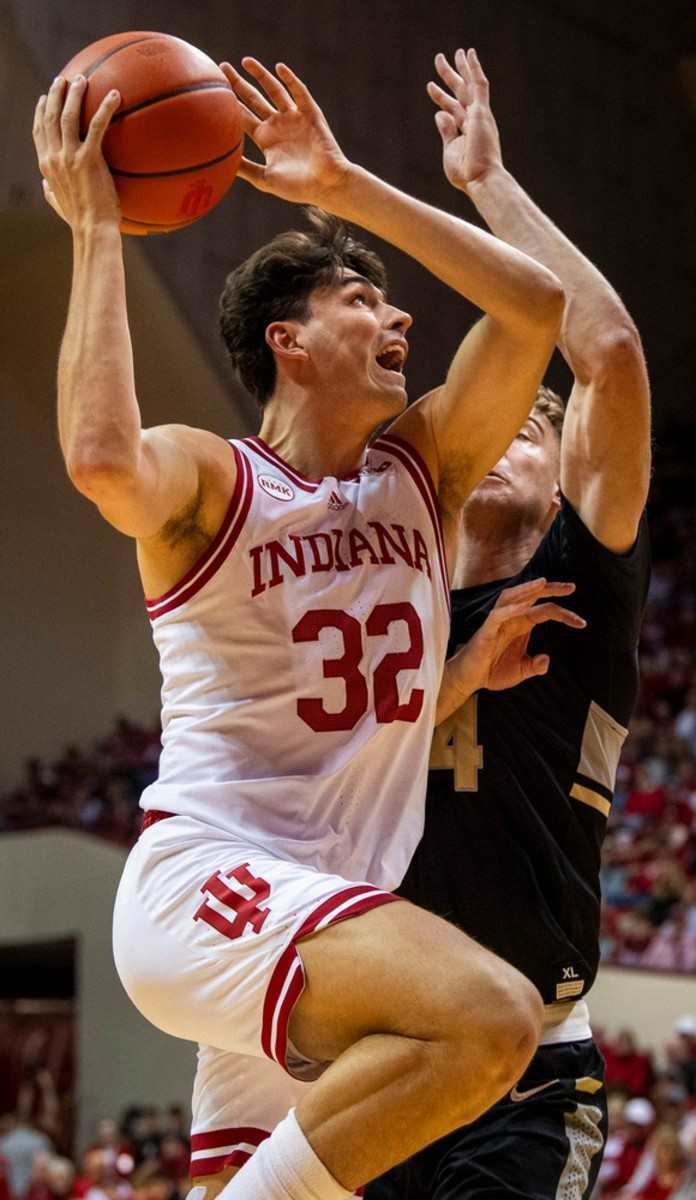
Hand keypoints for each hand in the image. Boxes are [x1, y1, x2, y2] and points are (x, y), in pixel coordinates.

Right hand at [33, 75, 121, 230]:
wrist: (92, 230)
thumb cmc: (80, 222)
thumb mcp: (58, 205)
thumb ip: (50, 192)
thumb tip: (44, 186)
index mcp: (47, 166)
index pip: (39, 132)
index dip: (41, 112)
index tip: (45, 98)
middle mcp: (54, 157)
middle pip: (51, 117)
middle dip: (56, 94)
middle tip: (64, 80)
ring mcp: (69, 157)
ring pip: (68, 116)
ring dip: (75, 94)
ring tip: (83, 80)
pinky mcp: (89, 159)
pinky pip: (98, 126)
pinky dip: (105, 108)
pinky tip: (115, 95)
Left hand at [220, 58, 350, 205]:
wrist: (326, 185)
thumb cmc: (298, 187)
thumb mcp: (265, 179)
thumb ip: (245, 168)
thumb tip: (220, 162)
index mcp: (266, 138)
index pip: (243, 115)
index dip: (229, 103)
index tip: (215, 89)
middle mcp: (278, 125)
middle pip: (254, 99)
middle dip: (238, 83)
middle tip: (221, 68)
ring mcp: (294, 118)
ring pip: (274, 90)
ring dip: (261, 75)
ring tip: (245, 61)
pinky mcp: (310, 114)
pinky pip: (299, 92)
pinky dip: (291, 79)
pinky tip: (279, 68)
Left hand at [427, 48, 502, 192]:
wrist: (481, 179)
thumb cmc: (466, 173)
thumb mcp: (450, 151)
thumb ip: (446, 131)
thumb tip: (440, 113)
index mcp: (466, 132)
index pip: (452, 109)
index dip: (440, 97)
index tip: (430, 86)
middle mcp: (474, 120)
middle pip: (460, 92)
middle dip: (449, 76)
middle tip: (440, 59)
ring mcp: (479, 115)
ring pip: (469, 85)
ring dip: (462, 67)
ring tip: (456, 51)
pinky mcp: (482, 112)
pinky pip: (479, 84)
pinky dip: (475, 68)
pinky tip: (470, 54)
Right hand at [448, 578, 585, 696]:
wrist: (470, 680)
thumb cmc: (492, 670)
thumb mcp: (521, 670)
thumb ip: (535, 666)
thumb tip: (546, 659)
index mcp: (521, 625)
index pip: (545, 611)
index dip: (564, 614)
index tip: (582, 623)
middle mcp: (511, 619)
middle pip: (531, 596)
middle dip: (550, 589)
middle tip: (572, 587)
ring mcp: (497, 623)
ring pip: (512, 598)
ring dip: (527, 590)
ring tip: (544, 583)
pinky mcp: (485, 631)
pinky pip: (498, 616)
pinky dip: (510, 610)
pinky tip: (523, 607)